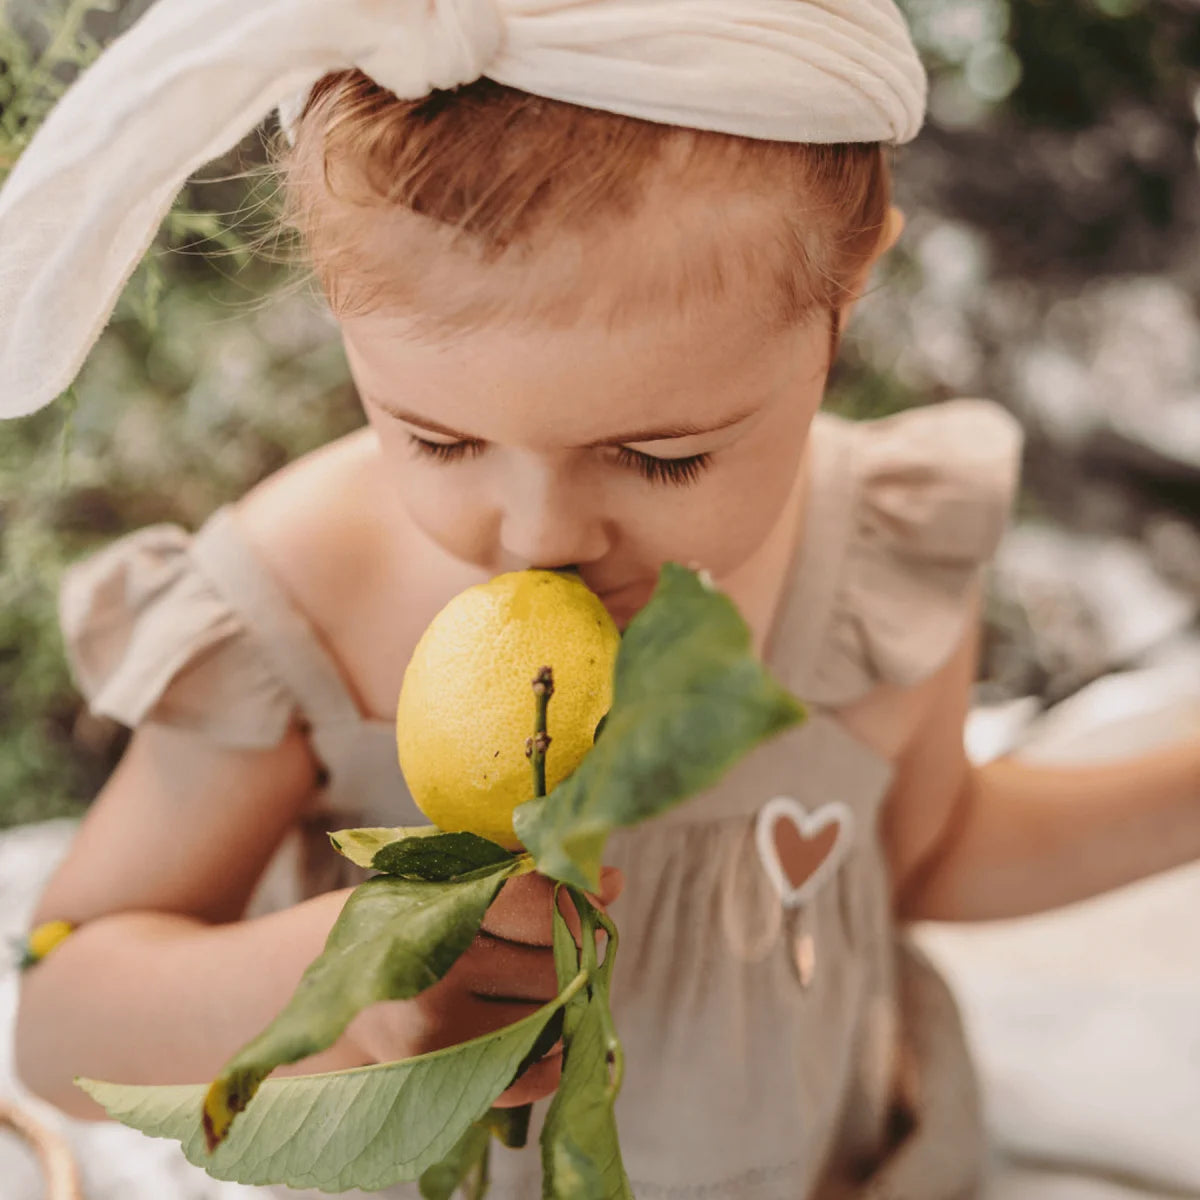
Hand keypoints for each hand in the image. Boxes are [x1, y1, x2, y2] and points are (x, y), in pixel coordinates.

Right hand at [343, 867, 622, 1106]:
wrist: (346, 986)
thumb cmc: (419, 916)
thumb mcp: (464, 877)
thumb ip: (536, 875)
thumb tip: (614, 882)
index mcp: (441, 904)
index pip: (541, 907)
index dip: (575, 905)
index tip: (583, 902)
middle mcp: (439, 970)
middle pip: (555, 966)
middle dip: (571, 955)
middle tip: (562, 946)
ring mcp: (438, 1031)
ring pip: (551, 1017)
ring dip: (564, 1002)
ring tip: (545, 982)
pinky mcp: (442, 1079)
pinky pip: (533, 1076)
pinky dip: (553, 1056)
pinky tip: (543, 1030)